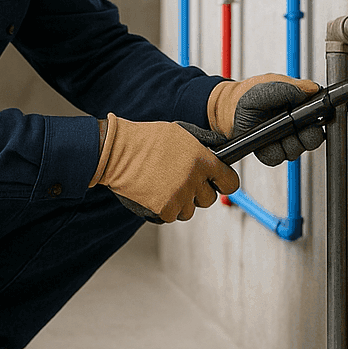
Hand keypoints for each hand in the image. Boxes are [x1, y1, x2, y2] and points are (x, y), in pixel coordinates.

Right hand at [91, 115, 239, 222]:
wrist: (117, 152)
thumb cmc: (146, 139)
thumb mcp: (180, 132)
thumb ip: (203, 144)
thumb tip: (219, 151)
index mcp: (203, 160)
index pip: (230, 182)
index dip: (224, 183)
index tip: (218, 183)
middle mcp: (195, 179)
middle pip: (209, 199)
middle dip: (198, 192)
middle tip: (181, 181)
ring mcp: (180, 196)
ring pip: (190, 210)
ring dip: (180, 202)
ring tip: (163, 185)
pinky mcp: (164, 210)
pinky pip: (172, 216)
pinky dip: (164, 208)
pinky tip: (154, 192)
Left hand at [208, 73, 325, 165]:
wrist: (225, 108)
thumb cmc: (246, 93)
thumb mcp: (268, 85)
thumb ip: (291, 87)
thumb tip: (313, 89)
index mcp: (299, 106)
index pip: (321, 117)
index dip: (320, 121)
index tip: (313, 120)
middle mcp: (294, 124)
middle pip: (313, 138)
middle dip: (305, 136)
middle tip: (292, 128)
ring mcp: (283, 138)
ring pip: (296, 150)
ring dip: (285, 143)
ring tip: (272, 130)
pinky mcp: (270, 150)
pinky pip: (277, 157)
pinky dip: (269, 150)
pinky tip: (263, 140)